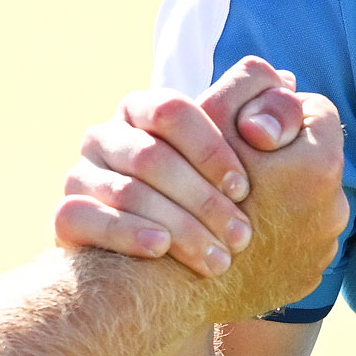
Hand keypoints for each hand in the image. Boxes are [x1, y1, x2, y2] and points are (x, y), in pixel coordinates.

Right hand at [55, 58, 315, 279]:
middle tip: (241, 237)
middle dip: (201, 200)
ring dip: (176, 226)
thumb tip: (290, 82)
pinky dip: (127, 234)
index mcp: (143, 110)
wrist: (150, 273)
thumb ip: (262, 114)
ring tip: (217, 261)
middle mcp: (106, 135)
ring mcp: (80, 174)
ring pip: (124, 191)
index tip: (244, 187)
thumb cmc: (201, 202)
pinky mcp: (65, 215)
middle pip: (150, 156)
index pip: (173, 110)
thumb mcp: (237, 155)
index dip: (210, 147)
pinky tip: (161, 251)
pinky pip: (84, 218)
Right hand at [191, 76, 346, 323]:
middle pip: (312, 161)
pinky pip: (296, 244)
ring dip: (279, 199)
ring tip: (235, 206)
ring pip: (305, 204)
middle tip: (239, 168)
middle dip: (282, 159)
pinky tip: (236, 237)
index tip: (249, 130)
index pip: (316, 112)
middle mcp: (334, 209)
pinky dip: (273, 236)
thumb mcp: (211, 120)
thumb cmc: (184, 194)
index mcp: (318, 163)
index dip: (278, 114)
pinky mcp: (305, 279)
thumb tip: (288, 80)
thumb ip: (249, 86)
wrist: (172, 285)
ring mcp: (322, 250)